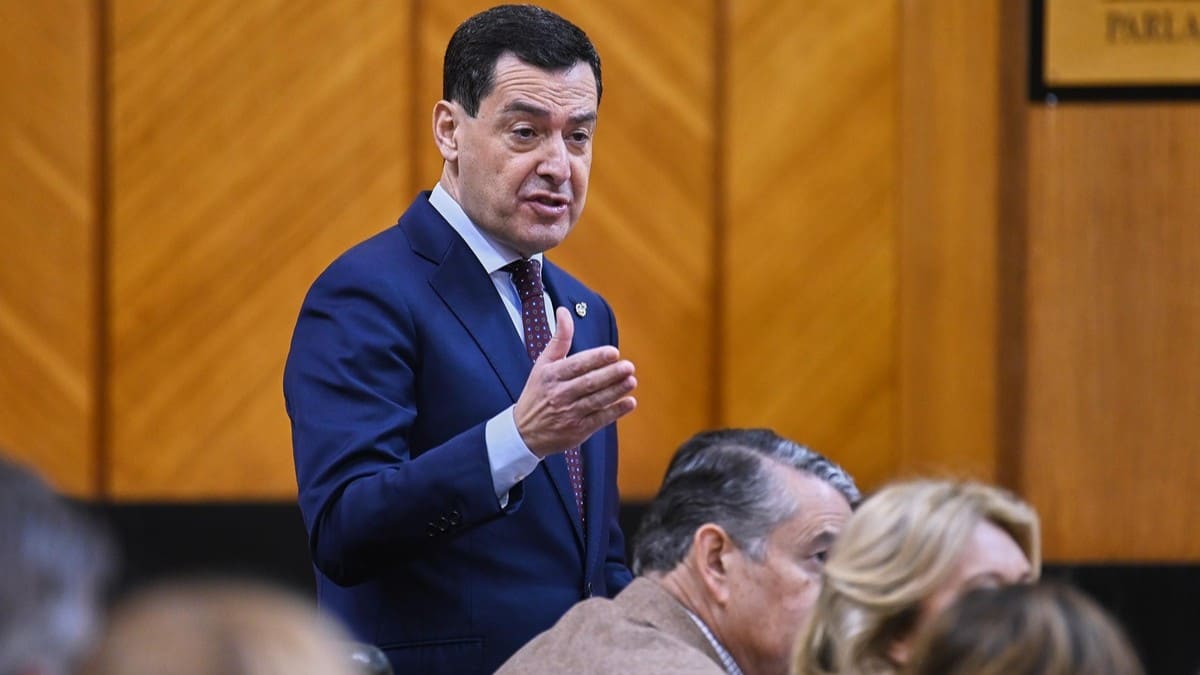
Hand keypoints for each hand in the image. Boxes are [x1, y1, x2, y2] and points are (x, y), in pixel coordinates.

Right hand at [514, 307, 637, 457]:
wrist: (525, 432)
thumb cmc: (537, 393)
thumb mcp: (543, 364)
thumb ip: (559, 338)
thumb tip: (564, 311)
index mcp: (552, 375)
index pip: (576, 365)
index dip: (596, 359)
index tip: (613, 352)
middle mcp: (560, 394)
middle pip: (588, 383)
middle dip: (610, 375)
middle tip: (628, 366)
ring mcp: (569, 413)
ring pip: (596, 401)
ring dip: (616, 391)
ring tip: (631, 381)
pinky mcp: (578, 430)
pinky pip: (599, 419)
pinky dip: (615, 411)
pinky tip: (629, 403)